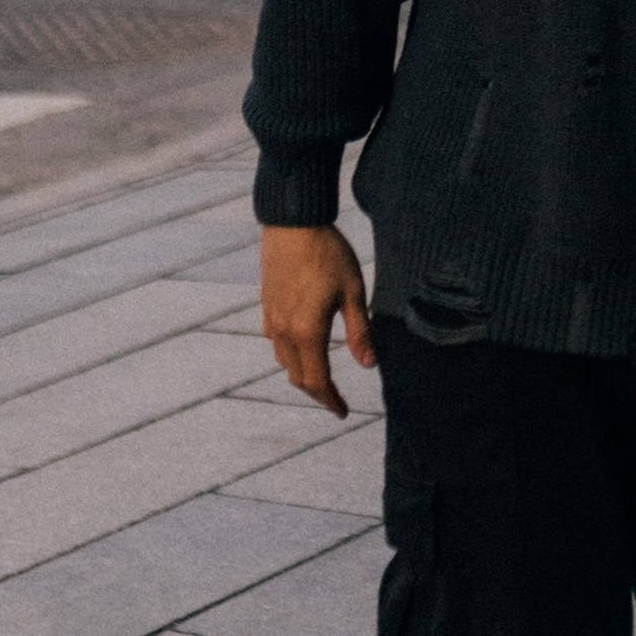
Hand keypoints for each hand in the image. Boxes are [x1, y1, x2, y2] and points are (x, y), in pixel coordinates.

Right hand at [259, 223, 374, 418]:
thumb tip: (369, 366)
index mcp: (306, 332)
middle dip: (317, 392)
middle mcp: (283, 331)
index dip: (330, 400)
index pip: (316, 381)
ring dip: (303, 374)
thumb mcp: (353, 292)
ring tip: (322, 379)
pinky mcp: (266, 306)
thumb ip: (360, 332)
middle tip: (335, 401)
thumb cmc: (328, 254)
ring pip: (284, 361)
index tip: (342, 412)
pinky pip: (275, 342)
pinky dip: (290, 355)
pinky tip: (303, 349)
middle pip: (298, 376)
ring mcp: (271, 319)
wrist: (293, 223)